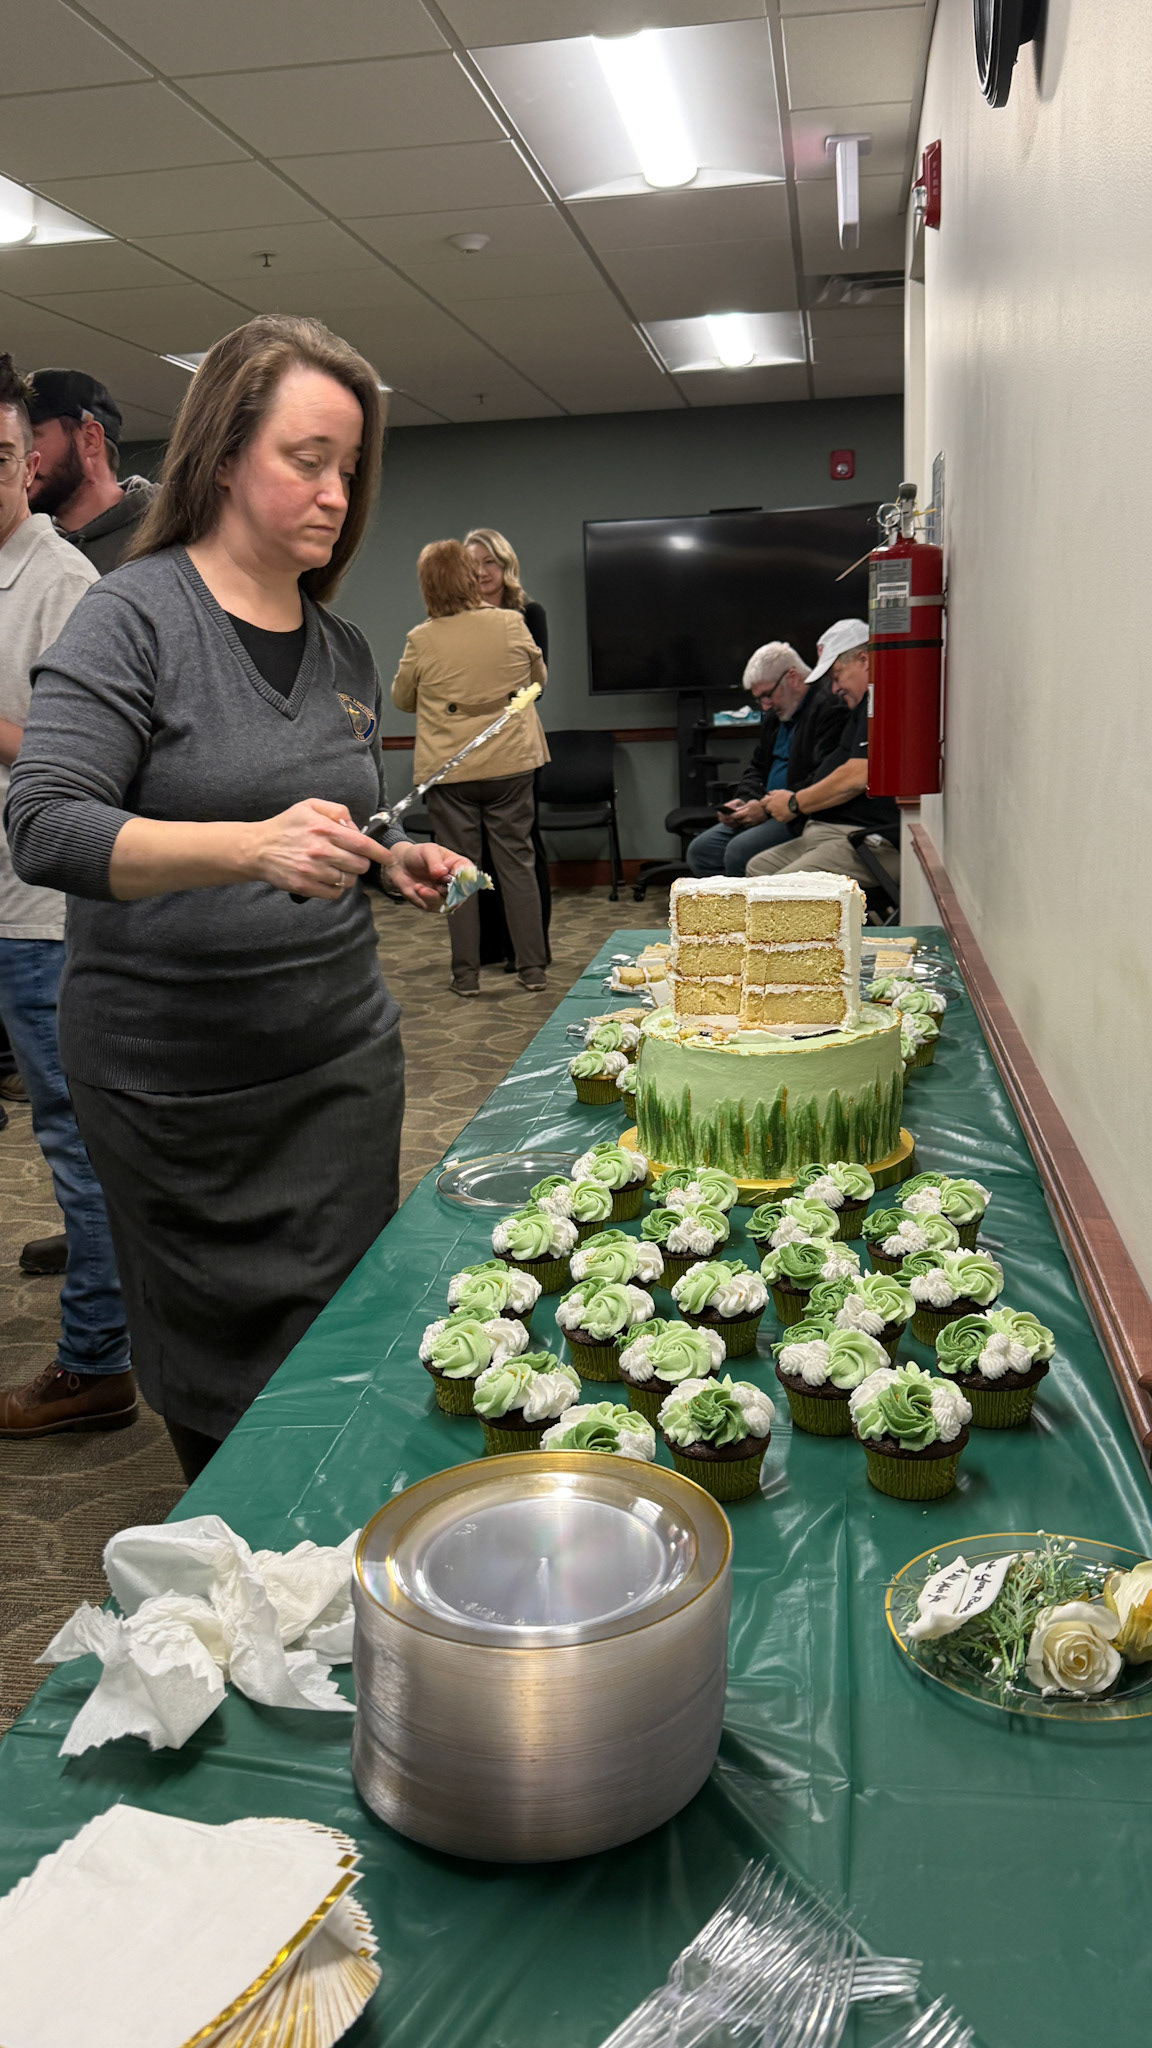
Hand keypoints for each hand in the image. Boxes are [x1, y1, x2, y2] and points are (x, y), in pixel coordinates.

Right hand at [246, 799, 385, 899]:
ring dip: (347, 875)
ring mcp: (313, 870)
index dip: (380, 853)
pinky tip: (327, 878)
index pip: (362, 844)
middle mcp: (320, 850)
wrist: (257, 848)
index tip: (387, 857)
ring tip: (336, 867)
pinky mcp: (305, 886)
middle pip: (359, 865)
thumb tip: (355, 827)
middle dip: (361, 862)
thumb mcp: (309, 806)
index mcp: (324, 829)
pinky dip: (335, 888)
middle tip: (351, 859)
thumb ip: (337, 811)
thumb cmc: (285, 826)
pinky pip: (334, 893)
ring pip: (348, 880)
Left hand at [381, 839, 469, 910]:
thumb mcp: (427, 851)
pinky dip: (425, 899)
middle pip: (462, 893)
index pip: (470, 874)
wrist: (401, 866)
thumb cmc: (418, 855)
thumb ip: (435, 861)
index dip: (465, 879)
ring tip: (420, 888)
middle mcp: (456, 882)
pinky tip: (418, 889)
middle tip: (436, 883)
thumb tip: (442, 872)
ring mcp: (446, 895)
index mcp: (459, 866)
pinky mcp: (435, 904)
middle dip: (448, 891)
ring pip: (449, 903)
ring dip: (434, 897)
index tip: (454, 879)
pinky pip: (435, 907)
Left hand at [726, 798, 764, 826]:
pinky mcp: (753, 825)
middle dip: (735, 818)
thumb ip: (742, 807)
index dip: (731, 815)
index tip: (731, 814)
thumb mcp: (750, 803)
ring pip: (741, 823)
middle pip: (737, 820)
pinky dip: (745, 823)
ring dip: (740, 821)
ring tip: (742, 817)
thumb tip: (735, 810)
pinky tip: (746, 819)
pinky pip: (746, 825)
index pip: (734, 816)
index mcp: (746, 812)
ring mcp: (751, 823)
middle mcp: (748, 818)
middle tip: (736, 815)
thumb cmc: (758, 805)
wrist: (767, 811)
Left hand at [763, 789, 793, 821]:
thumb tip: (768, 794)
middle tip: (778, 806)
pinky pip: (779, 819)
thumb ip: (773, 793)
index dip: (764, 803)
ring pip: (773, 814)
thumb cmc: (789, 796)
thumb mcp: (780, 791)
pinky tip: (786, 813)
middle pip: (767, 810)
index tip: (768, 803)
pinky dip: (781, 816)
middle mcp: (771, 808)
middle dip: (771, 808)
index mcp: (770, 801)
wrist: (797, 803)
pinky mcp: (780, 819)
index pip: (761, 803)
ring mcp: (775, 814)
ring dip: (776, 812)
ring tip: (784, 809)